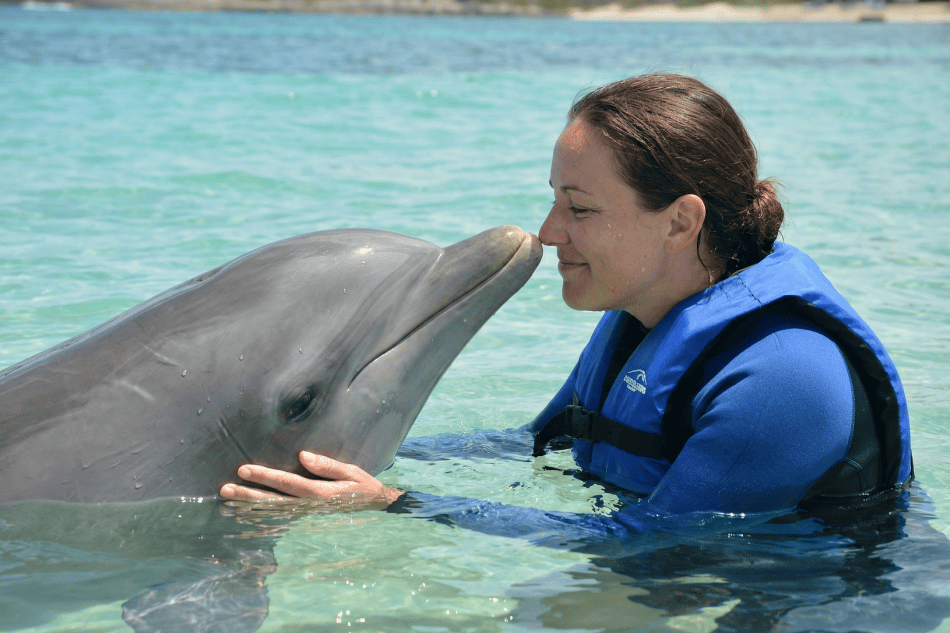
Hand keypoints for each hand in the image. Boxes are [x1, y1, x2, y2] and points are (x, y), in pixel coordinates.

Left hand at [219, 451, 402, 509]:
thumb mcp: (351, 471)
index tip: (243, 469)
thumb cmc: (363, 486)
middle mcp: (309, 507)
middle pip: (272, 501)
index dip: (264, 476)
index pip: (286, 483)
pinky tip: (245, 514)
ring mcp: (306, 516)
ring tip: (227, 502)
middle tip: (224, 490)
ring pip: (272, 512)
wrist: (376, 509)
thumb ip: (327, 465)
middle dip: (247, 495)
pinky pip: (279, 519)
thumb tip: (302, 456)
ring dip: (249, 507)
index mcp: (320, 493)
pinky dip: (260, 518)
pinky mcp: (305, 518)